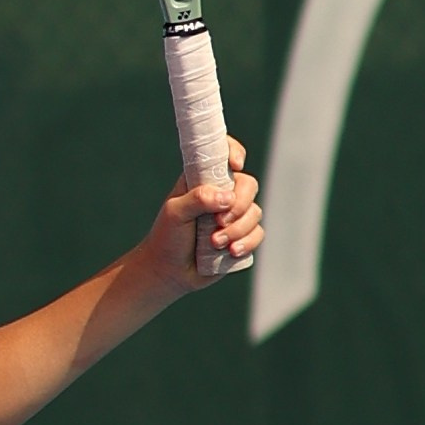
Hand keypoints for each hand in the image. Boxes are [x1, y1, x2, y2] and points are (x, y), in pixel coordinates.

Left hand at [146, 137, 262, 290]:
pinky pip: (258, 234)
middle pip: (249, 185)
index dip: (235, 153)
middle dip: (239, 205)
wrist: (169, 271)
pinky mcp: (242, 236)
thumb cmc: (167, 237)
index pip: (225, 154)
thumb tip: (227, 197)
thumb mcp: (175, 213)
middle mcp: (222, 193)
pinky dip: (247, 243)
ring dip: (237, 230)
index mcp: (204, 179)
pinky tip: (230, 252)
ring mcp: (234, 215)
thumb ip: (198, 199)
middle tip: (219, 222)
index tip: (235, 166)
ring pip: (255, 213)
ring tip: (214, 243)